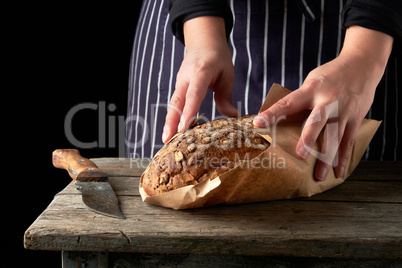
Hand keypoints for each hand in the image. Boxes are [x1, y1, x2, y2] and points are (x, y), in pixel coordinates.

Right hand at [162, 16, 238, 142]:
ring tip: (166, 139)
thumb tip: (232, 116)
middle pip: (176, 102)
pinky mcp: (178, 86)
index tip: (183, 128)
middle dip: (171, 121)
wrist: (204, 42)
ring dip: (169, 121)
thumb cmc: (218, 58)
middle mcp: (186, 78)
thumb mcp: (227, 75)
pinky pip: (175, 103)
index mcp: (200, 72)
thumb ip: (226, 97)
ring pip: (173, 104)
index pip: (193, 95)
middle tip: (167, 139)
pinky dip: (173, 116)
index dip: (188, 112)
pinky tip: (172, 130)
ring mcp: (180, 82)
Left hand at [253, 26, 392, 180]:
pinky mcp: (356, 118)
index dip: (273, 112)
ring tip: (319, 176)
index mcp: (311, 90)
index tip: (258, 123)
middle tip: (300, 154)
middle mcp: (329, 100)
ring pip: (336, 136)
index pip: (289, 102)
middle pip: (318, 121)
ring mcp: (344, 111)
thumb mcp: (311, 82)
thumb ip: (299, 100)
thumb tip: (279, 118)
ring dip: (328, 158)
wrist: (363, 64)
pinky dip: (344, 158)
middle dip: (309, 138)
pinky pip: (349, 141)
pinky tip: (338, 173)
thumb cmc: (330, 75)